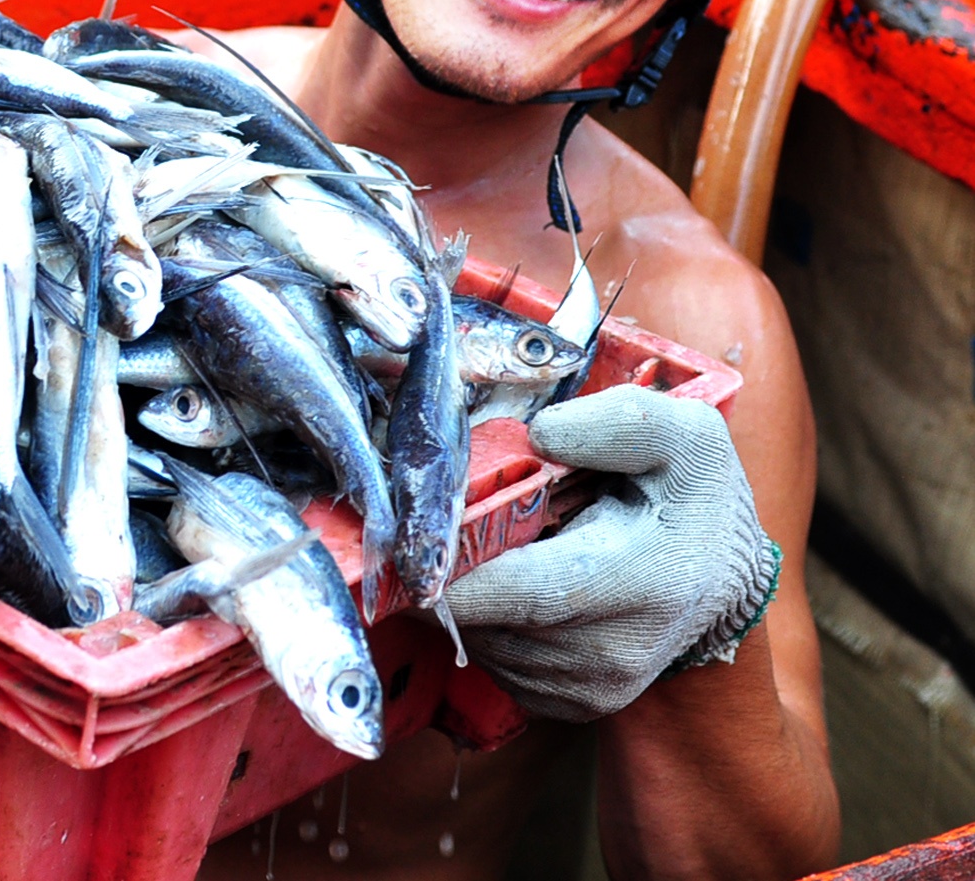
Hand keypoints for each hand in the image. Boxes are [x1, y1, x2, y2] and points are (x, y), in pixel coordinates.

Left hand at [444, 385, 780, 722]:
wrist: (722, 578)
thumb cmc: (692, 496)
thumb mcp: (682, 434)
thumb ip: (617, 422)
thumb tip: (540, 436)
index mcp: (643, 580)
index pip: (523, 592)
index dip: (451, 572)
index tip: (404, 545)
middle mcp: (616, 652)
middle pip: (487, 618)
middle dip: (449, 572)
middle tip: (438, 529)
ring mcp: (594, 688)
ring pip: (482, 641)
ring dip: (469, 596)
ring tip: (501, 550)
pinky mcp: (573, 704)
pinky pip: (496, 662)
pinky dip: (487, 623)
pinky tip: (515, 586)